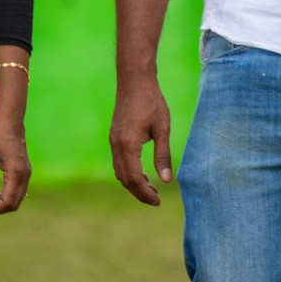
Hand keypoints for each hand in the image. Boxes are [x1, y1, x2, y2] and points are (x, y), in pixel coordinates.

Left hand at [0, 115, 29, 214]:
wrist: (10, 121)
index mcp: (16, 173)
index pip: (6, 201)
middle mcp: (25, 175)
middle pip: (14, 204)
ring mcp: (27, 173)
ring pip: (17, 199)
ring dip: (2, 203)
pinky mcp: (26, 171)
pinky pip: (19, 191)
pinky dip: (8, 196)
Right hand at [109, 72, 171, 204]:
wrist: (134, 80)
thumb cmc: (151, 101)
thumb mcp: (162, 128)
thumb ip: (163, 155)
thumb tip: (167, 180)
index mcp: (128, 145)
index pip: (135, 179)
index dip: (146, 194)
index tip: (158, 201)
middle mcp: (116, 145)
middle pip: (125, 179)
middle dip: (139, 192)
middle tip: (156, 199)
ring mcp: (113, 141)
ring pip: (119, 171)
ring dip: (133, 183)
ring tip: (151, 187)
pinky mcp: (114, 136)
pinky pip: (118, 162)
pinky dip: (129, 172)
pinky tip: (143, 171)